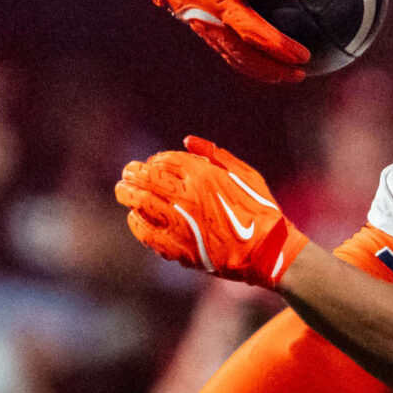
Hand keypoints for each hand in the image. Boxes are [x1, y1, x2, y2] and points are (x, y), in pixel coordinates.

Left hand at [114, 138, 309, 288]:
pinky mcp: (178, 247)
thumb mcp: (246, 174)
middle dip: (132, 174)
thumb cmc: (261, 211)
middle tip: (126, 175)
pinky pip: (146, 232)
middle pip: (146, 179)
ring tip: (124, 192)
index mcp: (204, 175)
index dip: (153, 161)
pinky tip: (135, 218)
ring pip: (140, 203)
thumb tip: (187, 141)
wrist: (268, 251)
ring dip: (128, 195)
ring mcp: (180, 222)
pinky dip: (137, 223)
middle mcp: (187, 196)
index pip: (164, 161)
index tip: (150, 165)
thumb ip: (215, 155)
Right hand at [133, 0, 319, 84]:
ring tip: (299, 76)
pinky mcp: (206, 33)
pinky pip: (232, 56)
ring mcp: (210, 21)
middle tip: (304, 55)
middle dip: (278, 44)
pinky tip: (278, 76)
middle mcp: (217, 2)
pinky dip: (254, 69)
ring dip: (269, 68)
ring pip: (241, 53)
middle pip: (250, 30)